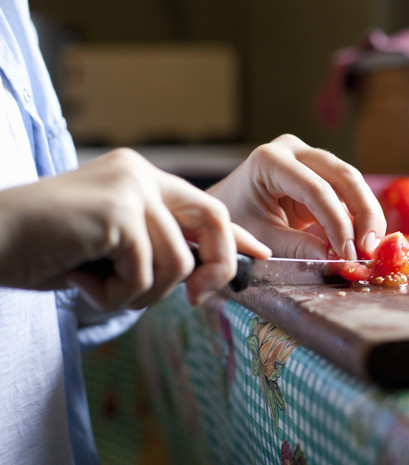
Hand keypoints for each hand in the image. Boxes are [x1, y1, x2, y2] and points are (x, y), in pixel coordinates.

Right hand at [0, 148, 269, 309]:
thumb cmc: (41, 249)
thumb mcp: (109, 248)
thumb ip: (153, 249)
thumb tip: (200, 274)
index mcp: (139, 178)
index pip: (203, 205)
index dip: (234, 234)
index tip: (261, 254)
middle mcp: (139, 174)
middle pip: (213, 219)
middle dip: (217, 267)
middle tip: (199, 301)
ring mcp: (129, 188)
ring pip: (176, 262)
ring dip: (140, 293)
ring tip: (96, 284)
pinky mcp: (116, 211)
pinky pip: (144, 274)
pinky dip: (114, 294)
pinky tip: (79, 279)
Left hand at [208, 134, 386, 259]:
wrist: (225, 208)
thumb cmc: (236, 222)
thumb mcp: (262, 238)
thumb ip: (298, 248)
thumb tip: (338, 258)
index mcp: (270, 161)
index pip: (316, 189)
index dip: (338, 223)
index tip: (349, 254)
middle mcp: (293, 150)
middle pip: (343, 176)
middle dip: (364, 213)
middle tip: (371, 248)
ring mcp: (309, 157)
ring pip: (352, 181)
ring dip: (367, 214)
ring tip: (371, 248)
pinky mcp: (320, 172)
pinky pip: (348, 191)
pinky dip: (360, 215)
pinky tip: (366, 240)